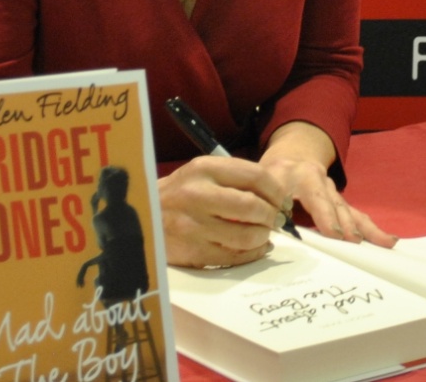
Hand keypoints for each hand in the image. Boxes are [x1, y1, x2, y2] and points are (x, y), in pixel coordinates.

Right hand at [157, 155, 290, 267]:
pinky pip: (234, 257)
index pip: (255, 176)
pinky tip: (255, 248)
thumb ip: (235, 179)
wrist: (142, 215)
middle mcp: (197, 195)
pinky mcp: (192, 252)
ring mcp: (193, 226)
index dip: (276, 191)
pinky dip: (252, 253)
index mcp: (204, 169)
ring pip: (246, 235)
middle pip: (253, 207)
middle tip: (276, 219)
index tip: (282, 200)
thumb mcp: (202, 173)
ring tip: (264, 233)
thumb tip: (277, 196)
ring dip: (263, 236)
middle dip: (272, 215)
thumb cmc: (180, 193)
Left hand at [261, 122, 395, 248]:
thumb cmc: (273, 175)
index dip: (324, 215)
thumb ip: (269, 207)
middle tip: (355, 243)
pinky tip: (386, 239)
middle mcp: (323, 182)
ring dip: (366, 228)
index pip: (315, 197)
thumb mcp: (265, 184)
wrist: (291, 156)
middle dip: (347, 225)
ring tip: (384, 242)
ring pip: (350, 210)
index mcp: (302, 176)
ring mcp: (334, 192)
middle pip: (337, 205)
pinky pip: (356, 215)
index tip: (334, 234)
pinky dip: (370, 228)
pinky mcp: (340, 201)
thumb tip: (272, 232)